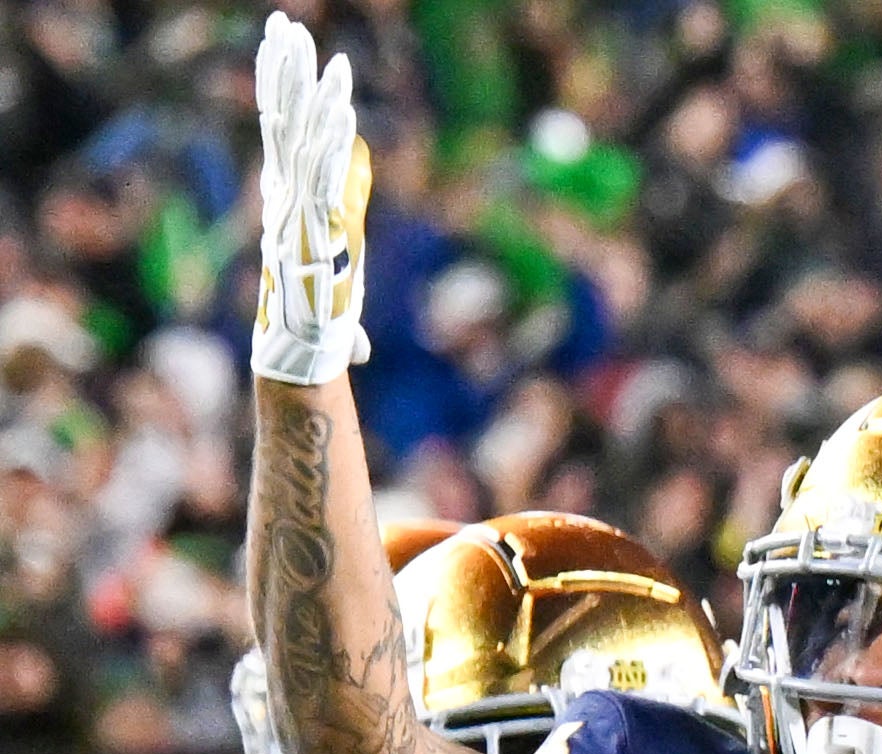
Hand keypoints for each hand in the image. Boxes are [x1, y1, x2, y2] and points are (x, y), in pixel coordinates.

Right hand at [252, 13, 371, 385]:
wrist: (301, 348)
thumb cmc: (318, 320)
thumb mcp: (336, 284)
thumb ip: (345, 283)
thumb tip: (357, 333)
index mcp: (288, 194)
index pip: (283, 128)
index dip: (281, 87)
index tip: (280, 48)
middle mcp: (287, 191)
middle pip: (286, 117)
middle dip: (286, 69)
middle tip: (283, 22)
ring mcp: (298, 204)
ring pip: (303, 135)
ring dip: (312, 93)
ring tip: (314, 48)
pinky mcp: (315, 224)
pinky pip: (323, 172)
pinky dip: (332, 141)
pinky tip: (341, 109)